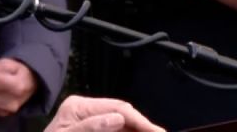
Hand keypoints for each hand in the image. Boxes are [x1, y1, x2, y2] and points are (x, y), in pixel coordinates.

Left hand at [44, 95, 164, 131]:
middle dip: (143, 126)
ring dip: (137, 130)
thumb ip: (91, 127)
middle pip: (123, 115)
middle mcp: (85, 110)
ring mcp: (89, 120)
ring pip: (122, 124)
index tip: (157, 131)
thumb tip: (116, 118)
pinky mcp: (91, 129)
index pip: (117, 108)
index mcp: (78, 106)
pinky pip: (115, 130)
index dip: (141, 121)